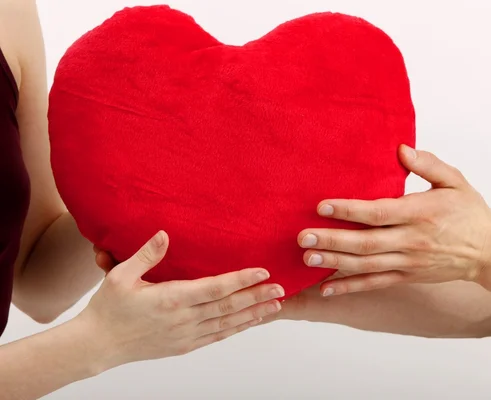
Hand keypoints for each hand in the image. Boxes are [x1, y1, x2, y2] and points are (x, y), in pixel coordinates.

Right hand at [78, 230, 283, 369]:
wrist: (97, 344)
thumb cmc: (108, 308)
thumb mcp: (120, 275)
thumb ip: (146, 254)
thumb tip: (165, 233)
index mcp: (170, 299)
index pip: (214, 288)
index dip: (241, 280)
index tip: (262, 272)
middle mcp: (183, 319)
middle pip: (228, 307)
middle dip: (257, 296)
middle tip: (281, 288)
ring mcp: (185, 335)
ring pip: (227, 324)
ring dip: (253, 314)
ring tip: (276, 305)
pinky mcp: (184, 346)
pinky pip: (217, 337)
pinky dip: (237, 329)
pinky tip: (251, 322)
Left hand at [296, 145, 490, 295]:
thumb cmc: (470, 212)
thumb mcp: (455, 181)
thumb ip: (428, 164)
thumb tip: (401, 149)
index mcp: (420, 213)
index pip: (378, 212)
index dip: (348, 211)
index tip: (322, 206)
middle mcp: (411, 241)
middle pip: (365, 242)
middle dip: (331, 240)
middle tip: (302, 237)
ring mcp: (408, 262)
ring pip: (365, 265)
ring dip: (334, 263)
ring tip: (307, 259)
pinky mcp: (407, 277)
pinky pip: (375, 283)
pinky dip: (350, 287)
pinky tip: (326, 289)